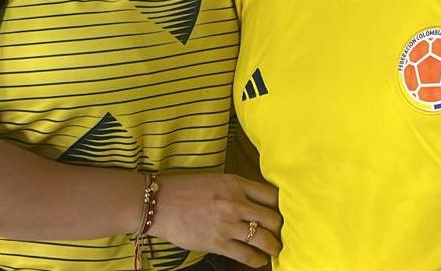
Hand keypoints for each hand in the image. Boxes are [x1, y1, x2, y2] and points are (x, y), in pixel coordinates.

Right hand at [149, 172, 280, 267]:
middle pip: (273, 219)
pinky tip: (260, 261)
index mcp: (235, 183)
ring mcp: (227, 224)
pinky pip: (246, 255)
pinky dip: (257, 260)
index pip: (271, 195)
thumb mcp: (215, 180)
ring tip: (275, 250)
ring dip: (273, 247)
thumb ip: (236, 189)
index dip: (280, 206)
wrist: (158, 203)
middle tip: (280, 233)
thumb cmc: (184, 189)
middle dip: (280, 229)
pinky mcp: (217, 243)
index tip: (281, 212)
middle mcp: (235, 203)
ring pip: (264, 239)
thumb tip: (255, 202)